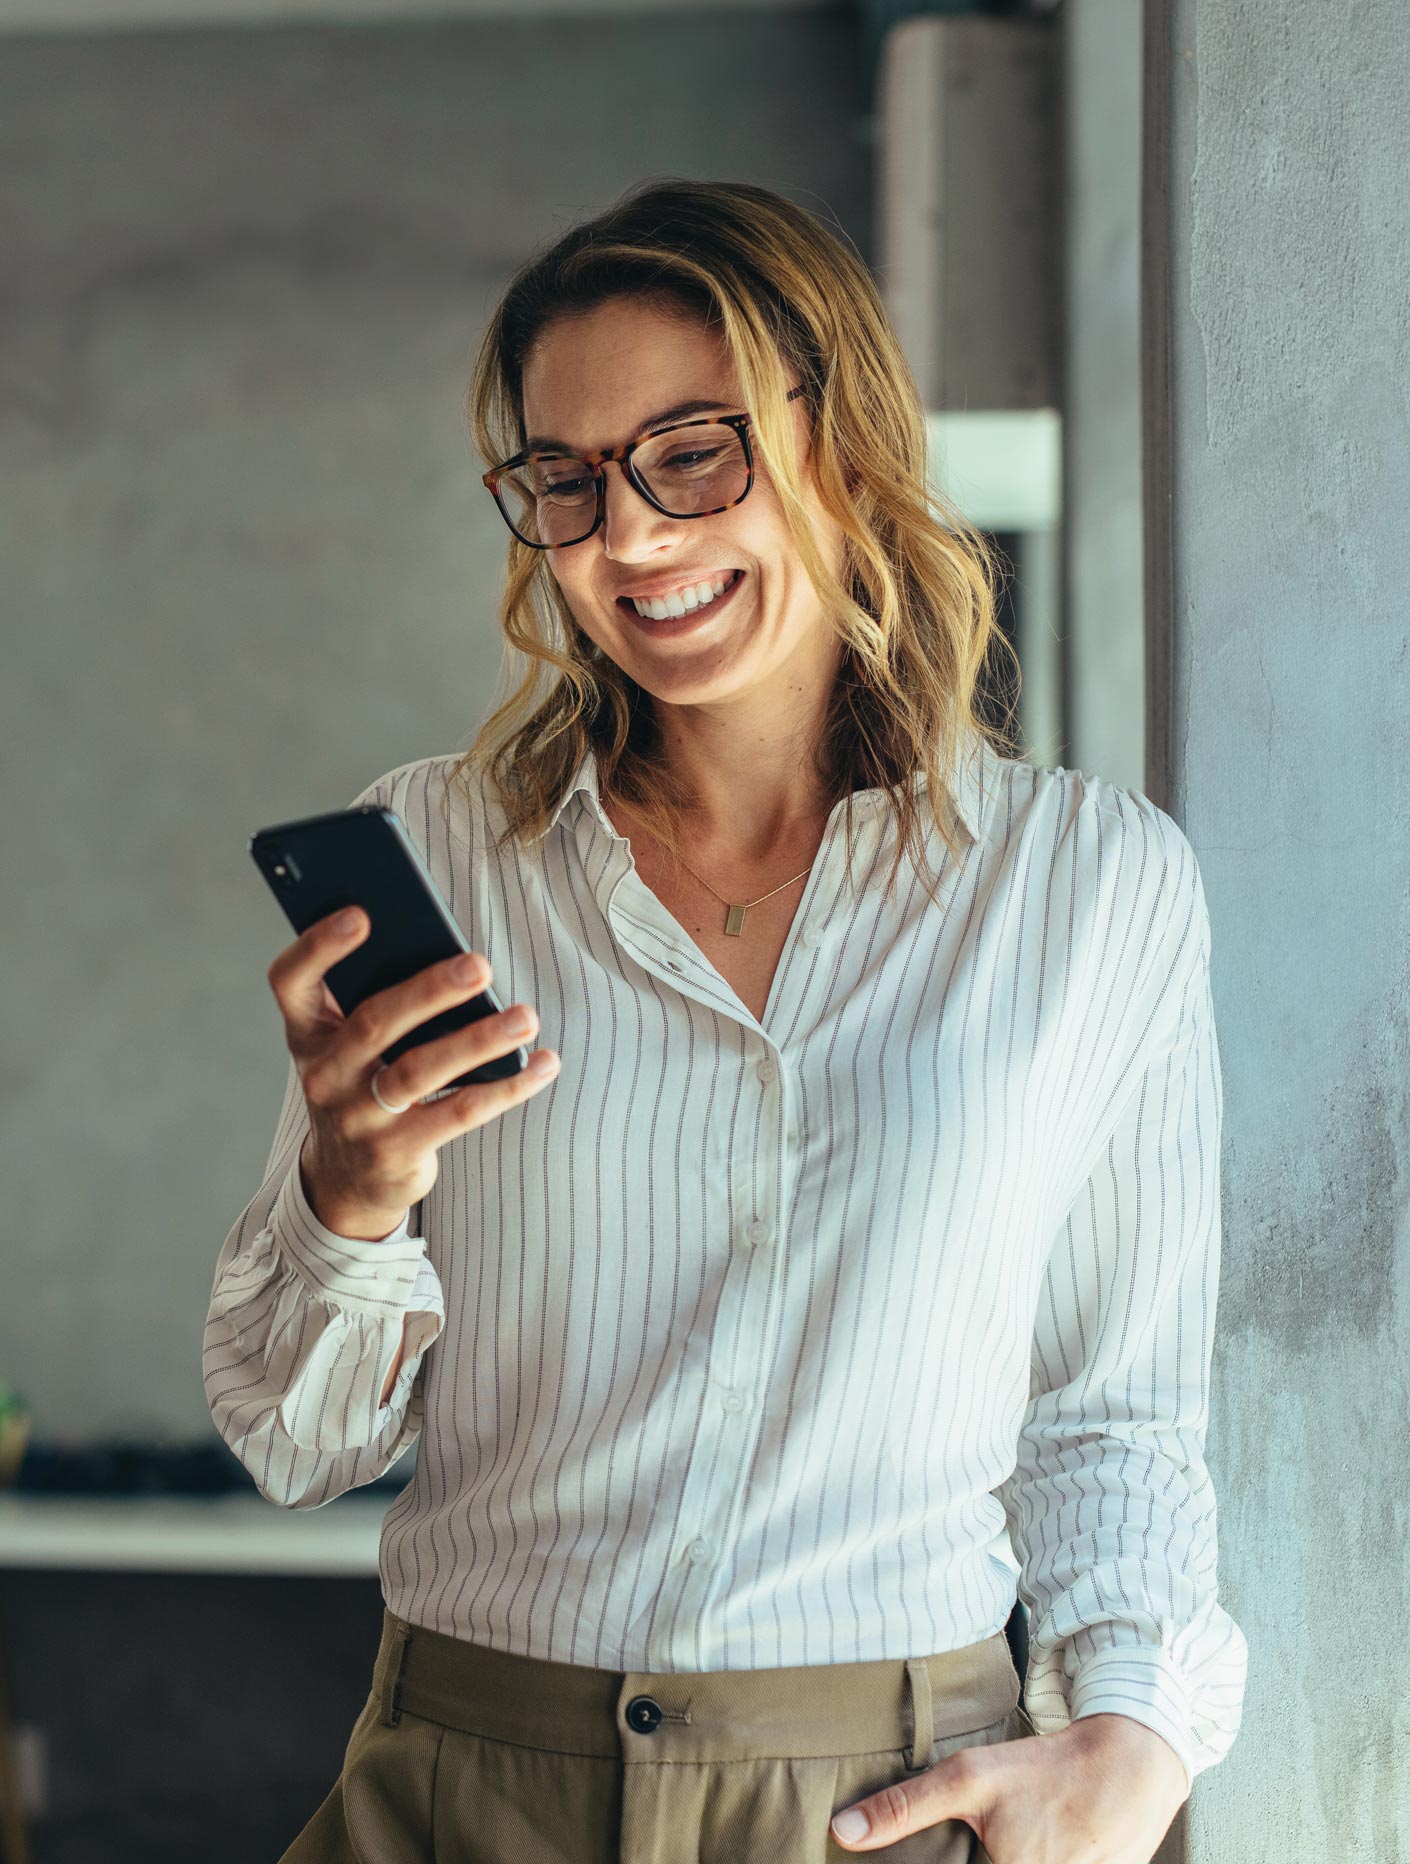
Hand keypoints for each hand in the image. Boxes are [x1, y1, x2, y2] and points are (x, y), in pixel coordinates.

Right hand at [266, 907, 560, 1238]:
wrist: (348, 1180)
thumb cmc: (364, 1084)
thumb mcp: (351, 1045)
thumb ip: (380, 999)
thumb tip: (454, 957)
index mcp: (308, 1031)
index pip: (291, 980)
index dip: (318, 946)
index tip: (360, 914)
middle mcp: (324, 1074)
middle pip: (374, 1022)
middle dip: (430, 990)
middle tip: (480, 965)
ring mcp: (357, 1118)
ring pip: (420, 1070)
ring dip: (478, 1041)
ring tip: (525, 1017)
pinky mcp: (396, 1152)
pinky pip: (459, 1113)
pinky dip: (507, 1087)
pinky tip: (543, 1063)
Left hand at [829, 1712, 1189, 1861]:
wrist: (1130, 1768)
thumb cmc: (1044, 1771)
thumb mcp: (969, 1778)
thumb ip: (904, 1809)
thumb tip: (840, 1832)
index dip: (956, 1863)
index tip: (978, 1845)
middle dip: (991, 1855)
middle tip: (1002, 1835)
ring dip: (1016, 1856)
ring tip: (1023, 1835)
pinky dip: (1040, 1858)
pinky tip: (1043, 1844)